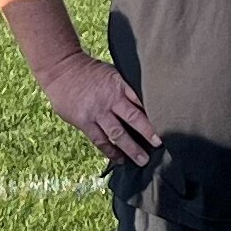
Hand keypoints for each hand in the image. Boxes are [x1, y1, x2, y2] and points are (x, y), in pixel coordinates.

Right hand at [34, 55, 159, 166]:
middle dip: (148, 133)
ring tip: (142, 160)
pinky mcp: (84, 121)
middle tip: (160, 145)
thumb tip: (146, 104)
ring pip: (117, 133)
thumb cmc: (90, 72)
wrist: (61, 70)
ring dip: (131, 148)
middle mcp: (110, 99)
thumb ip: (126, 88)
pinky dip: (110, 151)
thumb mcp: (112, 73)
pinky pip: (100, 140)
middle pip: (133, 118)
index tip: (169, 123)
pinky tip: (120, 159)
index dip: (155, 112)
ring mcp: (96, 112)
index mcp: (120, 84)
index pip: (142, 99)